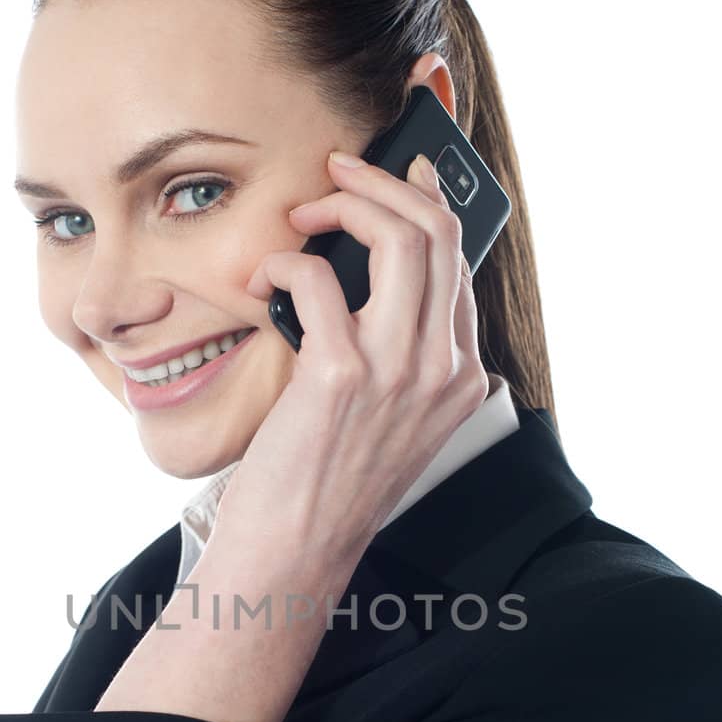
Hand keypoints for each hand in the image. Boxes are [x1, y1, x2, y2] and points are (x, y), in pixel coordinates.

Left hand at [214, 151, 488, 564]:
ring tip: (303, 214)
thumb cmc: (325, 483)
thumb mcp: (386, 416)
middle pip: (439, 233)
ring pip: (400, 238)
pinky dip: (282, 264)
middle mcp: (443, 371)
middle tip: (337, 172)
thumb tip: (363, 270)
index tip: (387, 176)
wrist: (295, 549)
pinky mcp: (342, 375)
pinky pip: (317, 279)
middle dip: (383, 183)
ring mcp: (399, 372)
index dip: (421, 204)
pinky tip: (261, 279)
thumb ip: (395, 350)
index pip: (458, 262)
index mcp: (460, 379)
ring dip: (344, 202)